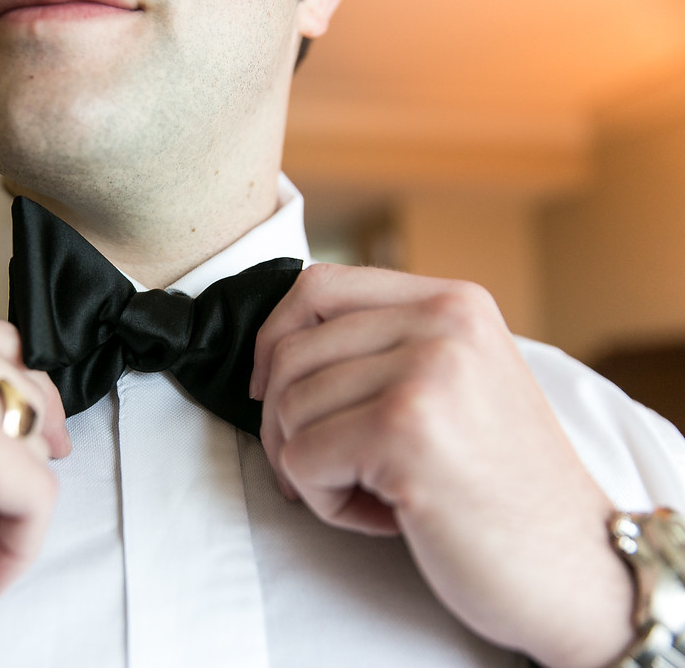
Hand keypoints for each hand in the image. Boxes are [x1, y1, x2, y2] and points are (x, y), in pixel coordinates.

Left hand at [251, 264, 633, 667]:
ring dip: (314, 468)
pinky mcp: (405, 432)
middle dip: (286, 424)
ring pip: (287, 409)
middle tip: (330, 468)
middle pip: (290, 354)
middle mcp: (442, 323)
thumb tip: (279, 351)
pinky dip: (325, 501)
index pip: (317, 285)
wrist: (581, 568)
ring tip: (376, 491)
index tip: (272, 388)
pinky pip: (300, 460)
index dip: (274, 339)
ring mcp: (425, 373)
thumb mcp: (459, 385)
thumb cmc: (505, 488)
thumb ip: (387, 349)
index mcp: (453, 303)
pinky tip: (386, 515)